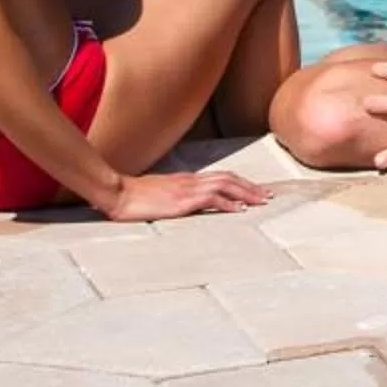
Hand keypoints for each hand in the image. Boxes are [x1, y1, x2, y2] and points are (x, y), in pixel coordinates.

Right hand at [100, 170, 271, 221]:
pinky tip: (240, 209)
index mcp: (186, 179)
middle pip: (229, 178)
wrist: (118, 193)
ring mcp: (187, 189)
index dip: (240, 182)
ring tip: (262, 201)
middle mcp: (191, 180)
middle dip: (251, 186)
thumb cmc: (133, 197)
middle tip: (269, 196)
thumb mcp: (159, 195)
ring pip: (226, 184)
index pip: (220, 177)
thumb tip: (183, 205)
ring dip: (246, 192)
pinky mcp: (182, 201)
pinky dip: (229, 202)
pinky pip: (212, 198)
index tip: (255, 190)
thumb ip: (174, 197)